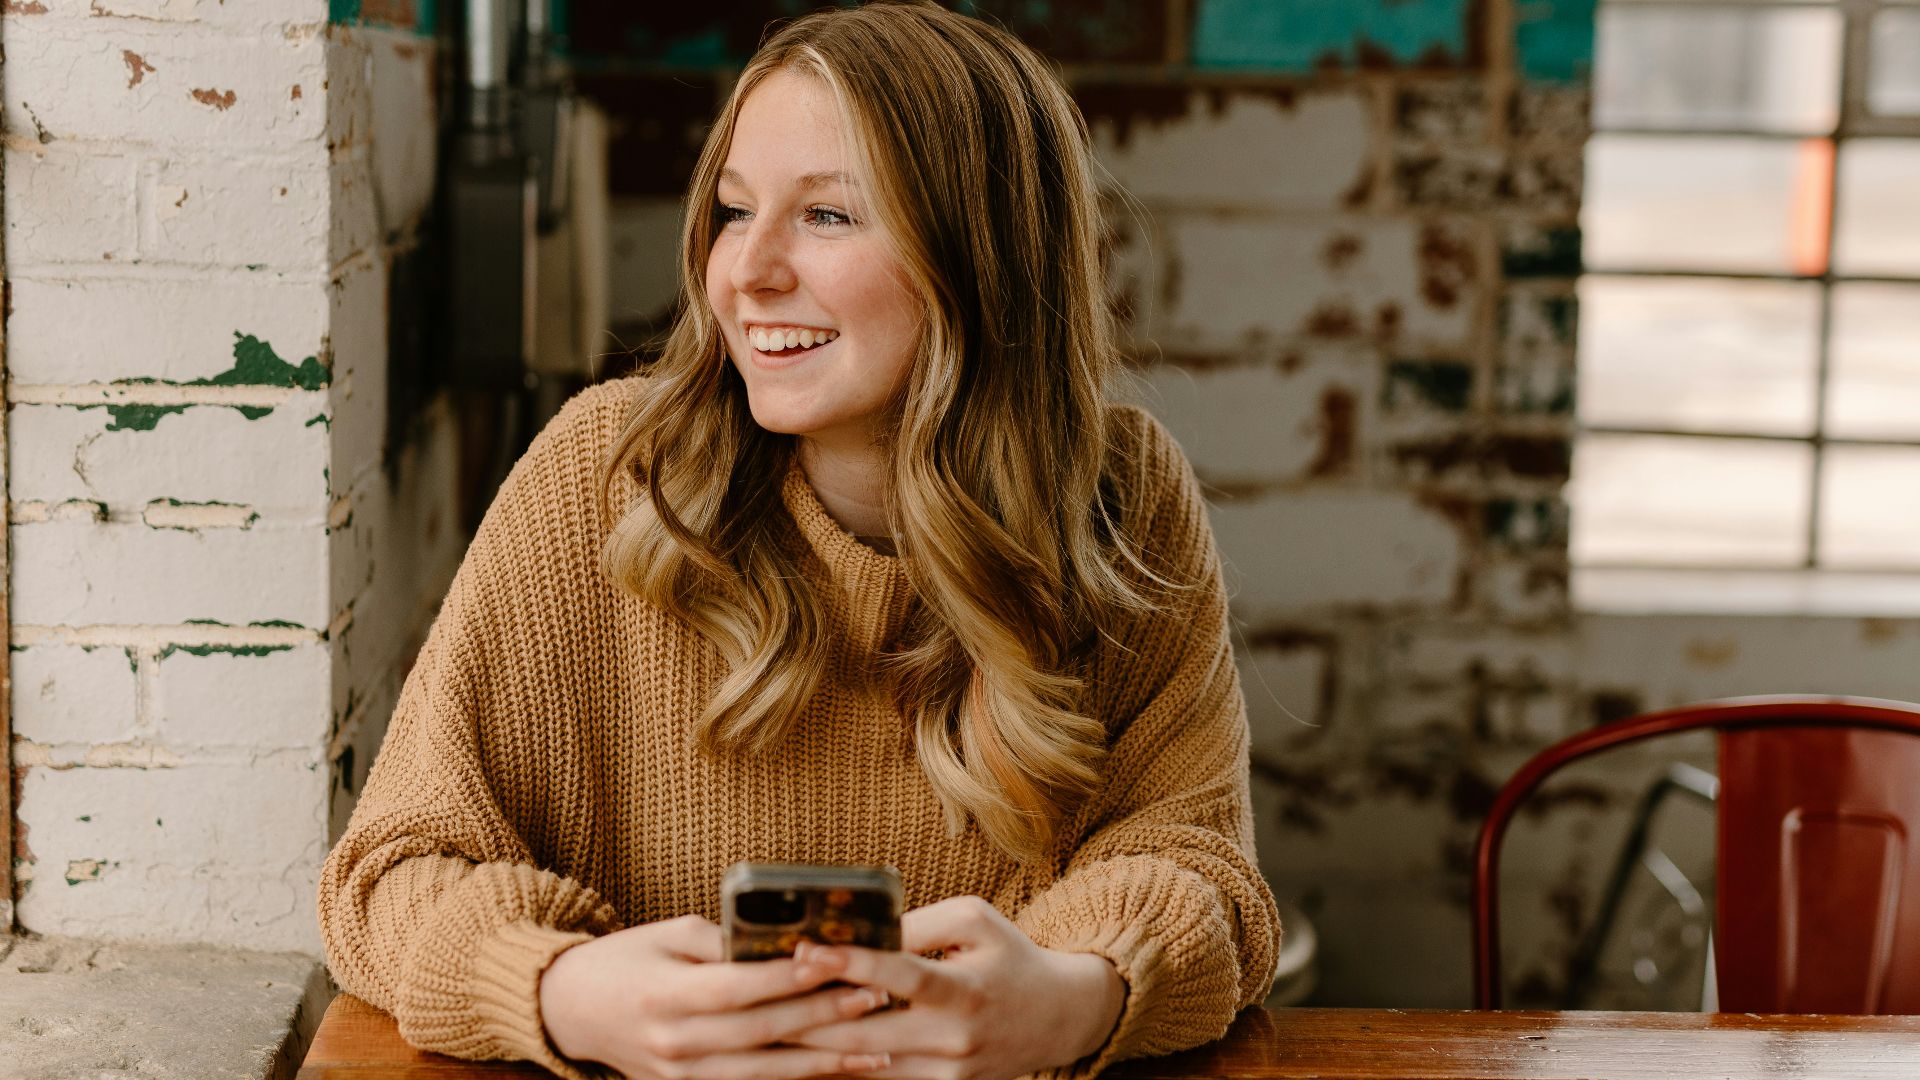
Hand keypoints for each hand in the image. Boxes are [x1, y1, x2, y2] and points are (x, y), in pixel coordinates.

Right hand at [537, 914, 893, 1079]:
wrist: (569, 1010)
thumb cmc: (625, 960)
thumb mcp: (668, 933)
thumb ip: (723, 940)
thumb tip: (783, 940)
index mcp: (665, 995)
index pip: (738, 987)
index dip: (788, 976)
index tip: (836, 960)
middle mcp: (674, 1042)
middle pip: (761, 1032)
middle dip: (823, 1015)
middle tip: (876, 998)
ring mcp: (681, 1076)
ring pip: (765, 1072)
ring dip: (825, 1061)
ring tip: (877, 1046)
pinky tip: (837, 1072)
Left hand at [790, 896, 1125, 1079]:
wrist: (1056, 1017)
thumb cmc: (1008, 956)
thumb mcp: (973, 921)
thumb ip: (918, 924)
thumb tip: (858, 931)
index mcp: (966, 989)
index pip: (903, 976)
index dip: (853, 964)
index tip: (806, 950)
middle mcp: (955, 1039)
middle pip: (869, 1036)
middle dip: (810, 1019)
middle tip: (761, 999)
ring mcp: (948, 1074)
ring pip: (868, 1067)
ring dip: (817, 1050)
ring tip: (768, 1029)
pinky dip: (844, 1067)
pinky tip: (806, 1053)